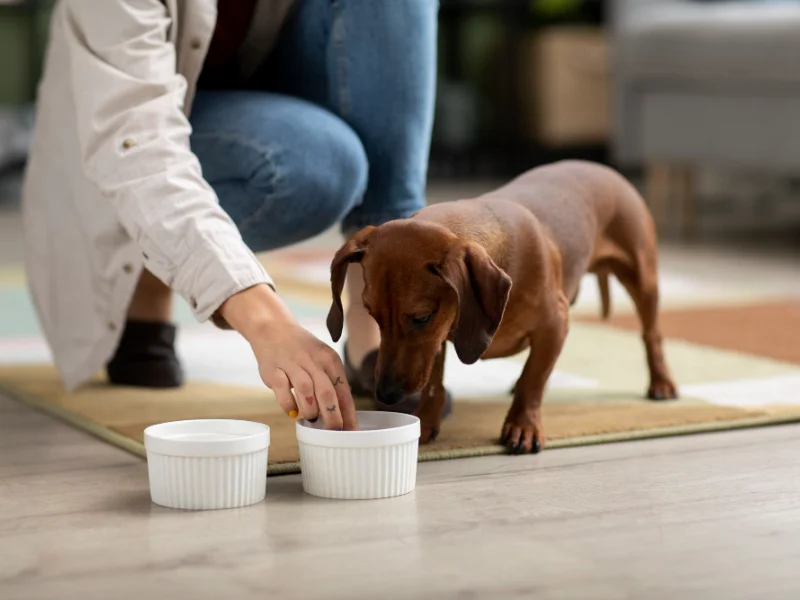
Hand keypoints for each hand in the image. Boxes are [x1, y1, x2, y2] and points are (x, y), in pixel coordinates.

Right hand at [218, 284, 357, 430]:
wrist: (274, 328)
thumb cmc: (303, 351)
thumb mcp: (322, 361)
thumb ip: (331, 384)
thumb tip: (342, 416)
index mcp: (330, 360)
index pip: (344, 391)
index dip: (348, 413)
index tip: (351, 431)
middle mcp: (313, 361)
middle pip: (327, 393)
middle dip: (332, 416)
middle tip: (334, 431)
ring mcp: (292, 364)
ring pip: (306, 391)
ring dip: (310, 410)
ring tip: (312, 419)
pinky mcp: (274, 369)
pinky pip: (282, 390)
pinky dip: (288, 405)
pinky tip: (292, 413)